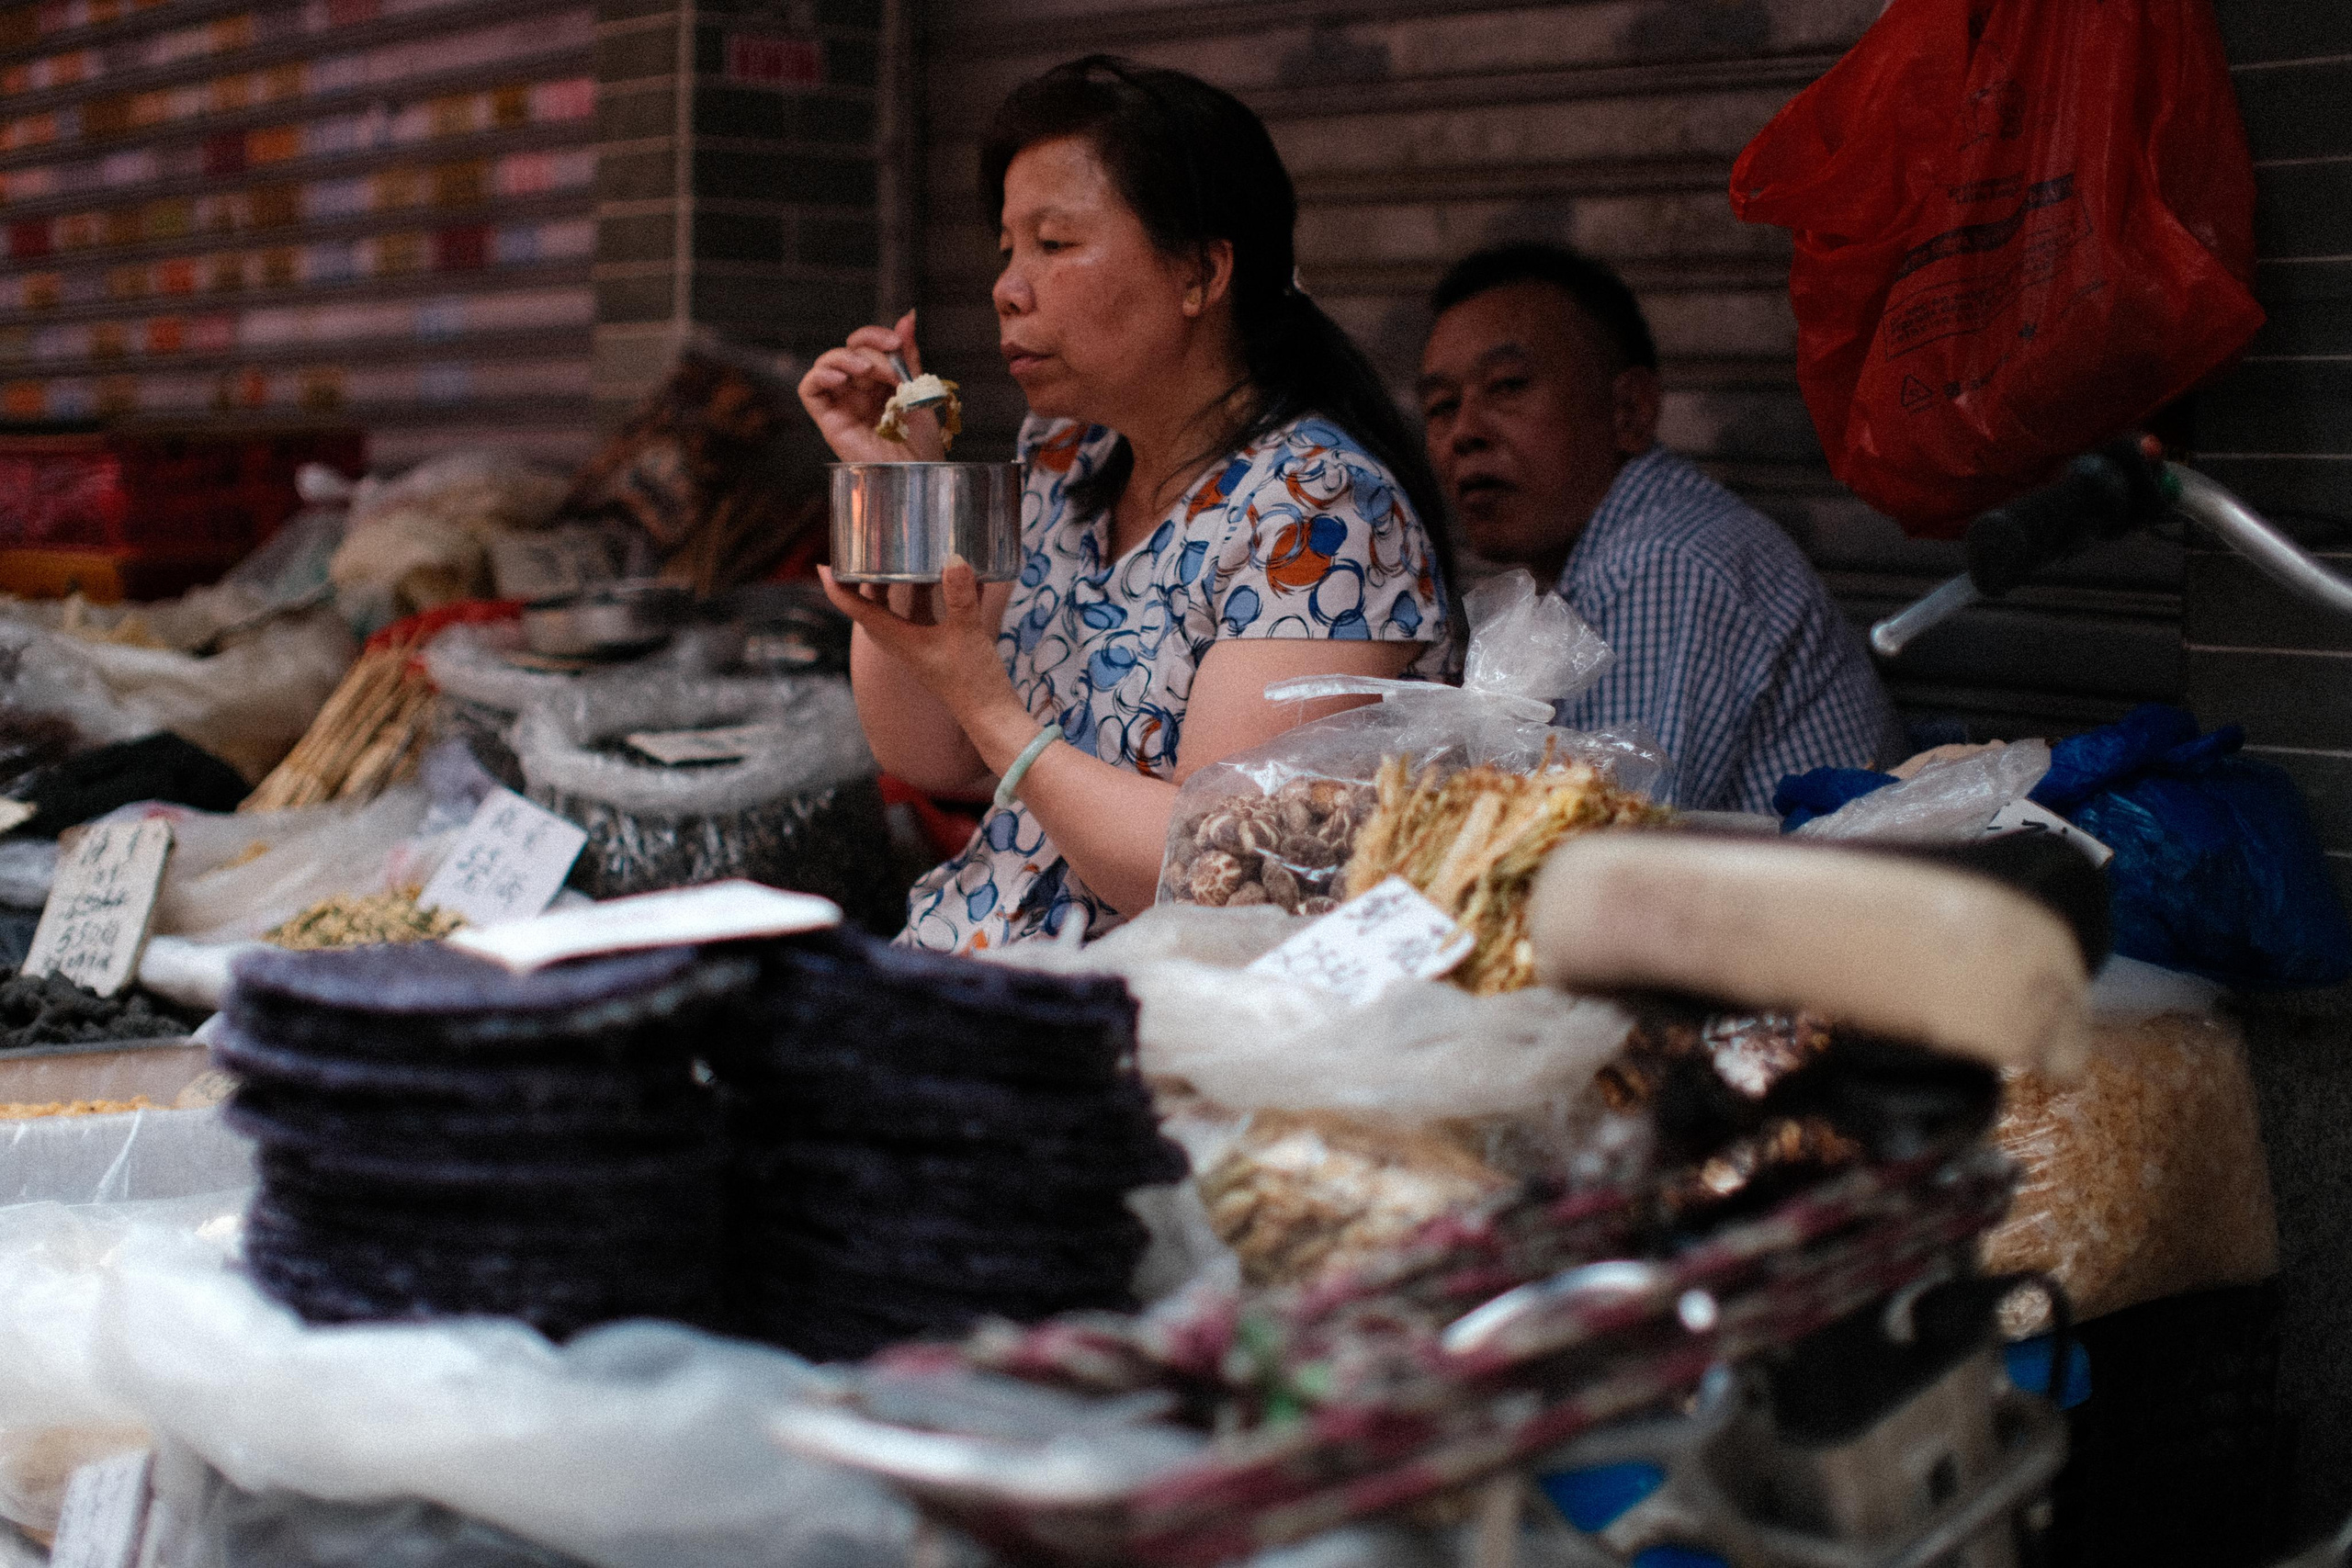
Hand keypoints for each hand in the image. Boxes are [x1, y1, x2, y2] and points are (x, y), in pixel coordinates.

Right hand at [797, 309, 947, 462]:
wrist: (918, 476)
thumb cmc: (923, 445)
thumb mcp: (918, 391)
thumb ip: (908, 356)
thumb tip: (908, 315)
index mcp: (881, 382)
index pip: (867, 345)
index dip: (877, 336)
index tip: (897, 342)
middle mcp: (859, 391)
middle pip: (850, 351)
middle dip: (871, 352)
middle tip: (893, 371)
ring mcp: (842, 404)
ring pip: (827, 364)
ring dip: (845, 358)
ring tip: (865, 370)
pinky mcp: (828, 420)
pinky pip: (809, 389)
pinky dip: (819, 375)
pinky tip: (840, 378)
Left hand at [818, 554, 1019, 731]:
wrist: (991, 716)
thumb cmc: (973, 681)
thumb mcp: (968, 633)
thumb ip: (961, 596)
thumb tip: (954, 559)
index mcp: (900, 642)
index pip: (858, 612)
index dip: (838, 589)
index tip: (824, 566)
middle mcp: (905, 646)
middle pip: (872, 611)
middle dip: (865, 584)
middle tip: (863, 558)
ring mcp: (921, 650)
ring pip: (897, 615)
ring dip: (894, 590)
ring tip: (898, 562)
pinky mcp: (939, 651)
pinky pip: (923, 619)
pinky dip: (928, 598)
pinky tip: (947, 581)